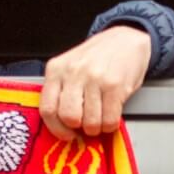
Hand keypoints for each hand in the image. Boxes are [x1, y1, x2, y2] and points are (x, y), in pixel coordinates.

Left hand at [39, 25, 151, 140]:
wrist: (126, 39)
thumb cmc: (97, 56)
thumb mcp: (70, 66)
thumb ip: (61, 89)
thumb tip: (59, 122)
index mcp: (56, 69)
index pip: (47, 109)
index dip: (56, 128)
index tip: (66, 133)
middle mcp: (74, 73)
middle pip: (69, 117)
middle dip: (78, 128)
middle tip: (84, 125)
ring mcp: (95, 79)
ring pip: (90, 122)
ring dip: (97, 127)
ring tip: (100, 118)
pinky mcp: (115, 86)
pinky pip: (109, 120)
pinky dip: (110, 124)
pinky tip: (111, 114)